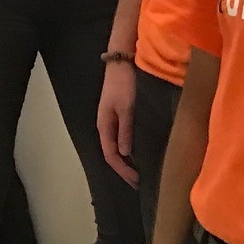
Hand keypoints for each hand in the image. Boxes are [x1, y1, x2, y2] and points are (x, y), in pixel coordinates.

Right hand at [97, 58, 138, 185]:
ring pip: (116, 147)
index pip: (111, 156)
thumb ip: (125, 130)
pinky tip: (137, 151)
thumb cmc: (123, 84)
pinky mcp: (118, 115)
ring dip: (126, 161)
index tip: (136, 180)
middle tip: (139, 181)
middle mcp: (105, 126)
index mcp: (104, 126)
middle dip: (124, 169)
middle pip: (112, 154)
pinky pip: (120, 138)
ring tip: (139, 171)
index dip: (123, 170)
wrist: (121, 62)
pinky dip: (128, 149)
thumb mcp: (126, 108)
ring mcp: (111, 120)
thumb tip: (125, 154)